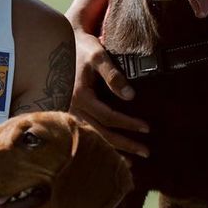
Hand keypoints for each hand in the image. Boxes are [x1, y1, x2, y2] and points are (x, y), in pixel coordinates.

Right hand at [70, 29, 149, 157]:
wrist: (60, 46)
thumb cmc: (82, 49)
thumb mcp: (98, 55)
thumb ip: (113, 75)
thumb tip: (130, 96)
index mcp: (80, 95)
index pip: (108, 117)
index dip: (129, 124)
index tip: (147, 128)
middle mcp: (71, 108)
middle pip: (100, 133)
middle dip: (125, 144)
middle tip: (147, 152)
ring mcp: (68, 113)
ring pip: (91, 137)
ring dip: (112, 150)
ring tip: (131, 162)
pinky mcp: (68, 114)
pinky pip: (85, 134)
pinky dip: (99, 145)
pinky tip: (112, 153)